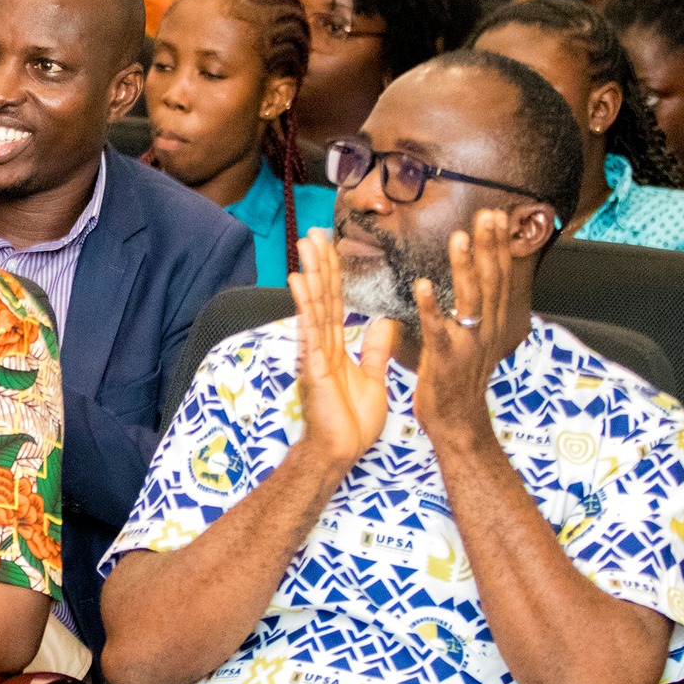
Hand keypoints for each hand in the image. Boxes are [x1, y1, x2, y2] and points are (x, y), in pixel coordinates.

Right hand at [288, 227, 395, 470]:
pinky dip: (305, 304)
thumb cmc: (351, 423)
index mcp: (335, 348)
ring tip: (306, 244)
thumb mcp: (373, 379)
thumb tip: (384, 323)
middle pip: (322, 296)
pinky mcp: (314, 366)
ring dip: (310, 273)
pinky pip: (311, 330)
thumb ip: (375, 350)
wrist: (341, 452)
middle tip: (314, 231)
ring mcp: (314, 354)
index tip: (329, 247)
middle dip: (318, 263)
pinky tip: (299, 281)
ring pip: (314, 305)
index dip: (333, 274)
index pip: (335, 302)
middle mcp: (321, 345)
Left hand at [413, 209, 518, 450]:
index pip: (499, 277)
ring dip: (465, 267)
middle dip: (490, 246)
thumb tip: (477, 282)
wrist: (458, 422)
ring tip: (459, 238)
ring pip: (470, 300)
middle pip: (491, 281)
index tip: (496, 216)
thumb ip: (477, 310)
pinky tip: (423, 285)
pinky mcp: (444, 359)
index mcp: (490, 323)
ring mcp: (467, 344)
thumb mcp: (477, 340)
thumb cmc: (460, 379)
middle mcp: (485, 330)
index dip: (499, 246)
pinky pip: (437, 329)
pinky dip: (431, 307)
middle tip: (487, 214)